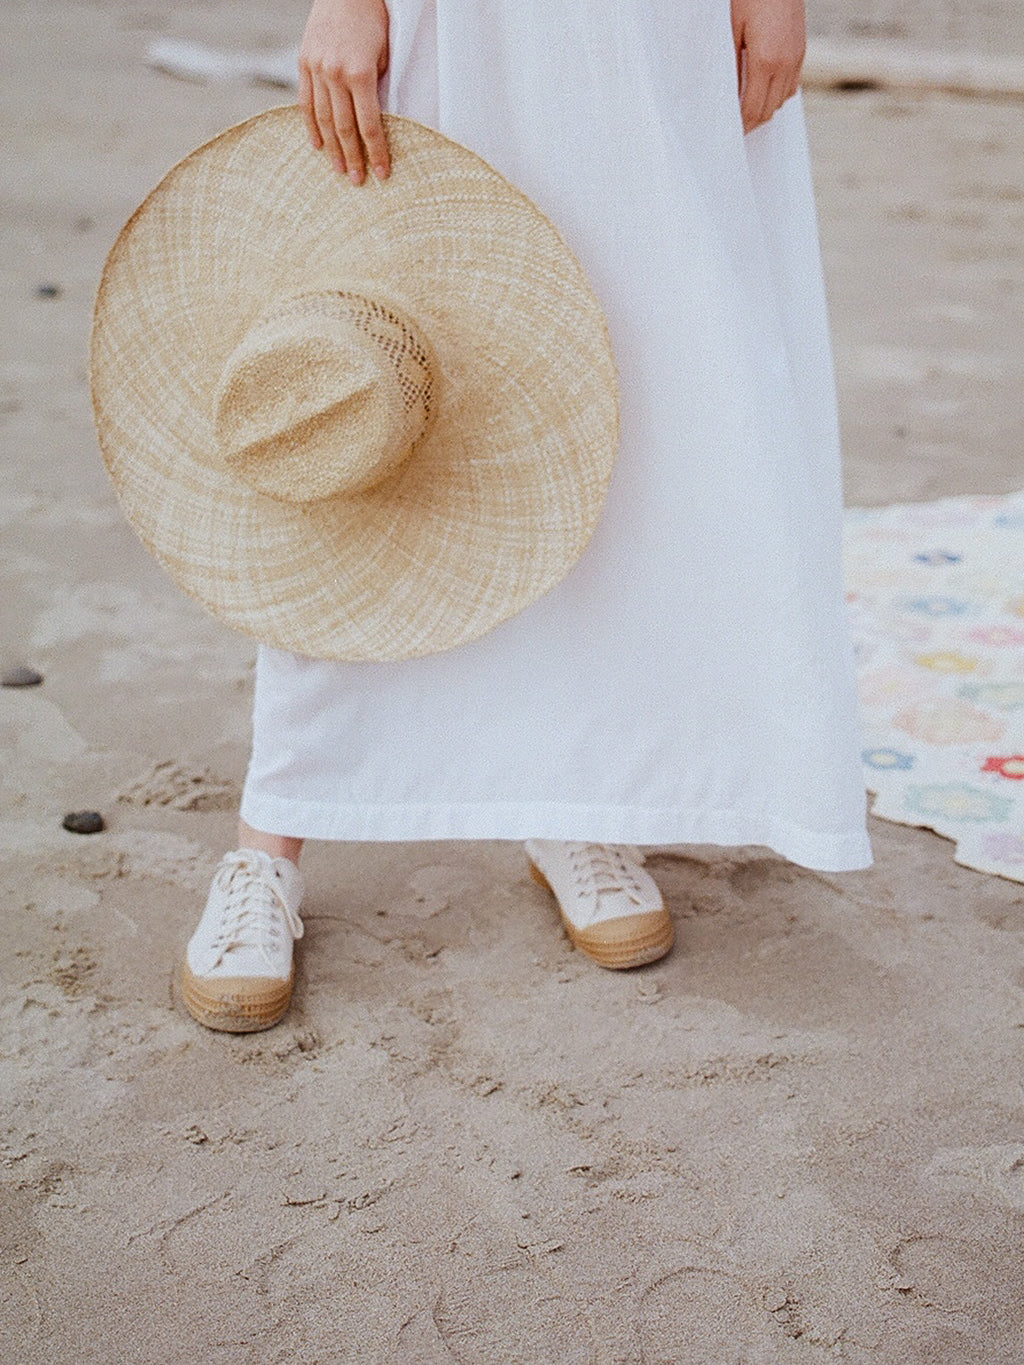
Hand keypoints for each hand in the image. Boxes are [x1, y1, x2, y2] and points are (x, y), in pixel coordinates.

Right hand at [298, 0, 390, 182]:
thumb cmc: (374, 21)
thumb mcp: (385, 55)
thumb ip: (377, 89)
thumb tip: (373, 124)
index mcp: (359, 73)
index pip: (369, 125)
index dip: (376, 153)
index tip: (382, 174)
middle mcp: (334, 73)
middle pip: (344, 128)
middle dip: (353, 158)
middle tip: (357, 181)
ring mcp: (316, 68)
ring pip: (323, 119)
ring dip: (332, 148)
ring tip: (338, 170)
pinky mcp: (304, 62)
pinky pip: (305, 102)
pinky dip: (311, 126)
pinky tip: (317, 146)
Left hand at [730, 0, 805, 133]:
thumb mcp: (731, 30)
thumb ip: (731, 66)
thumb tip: (727, 97)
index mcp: (765, 61)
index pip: (753, 109)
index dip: (742, 126)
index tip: (732, 135)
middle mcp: (785, 63)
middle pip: (770, 110)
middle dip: (753, 122)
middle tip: (738, 130)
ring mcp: (796, 56)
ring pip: (782, 99)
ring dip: (766, 109)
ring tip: (748, 112)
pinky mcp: (801, 49)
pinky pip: (792, 83)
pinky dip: (778, 94)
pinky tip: (764, 91)